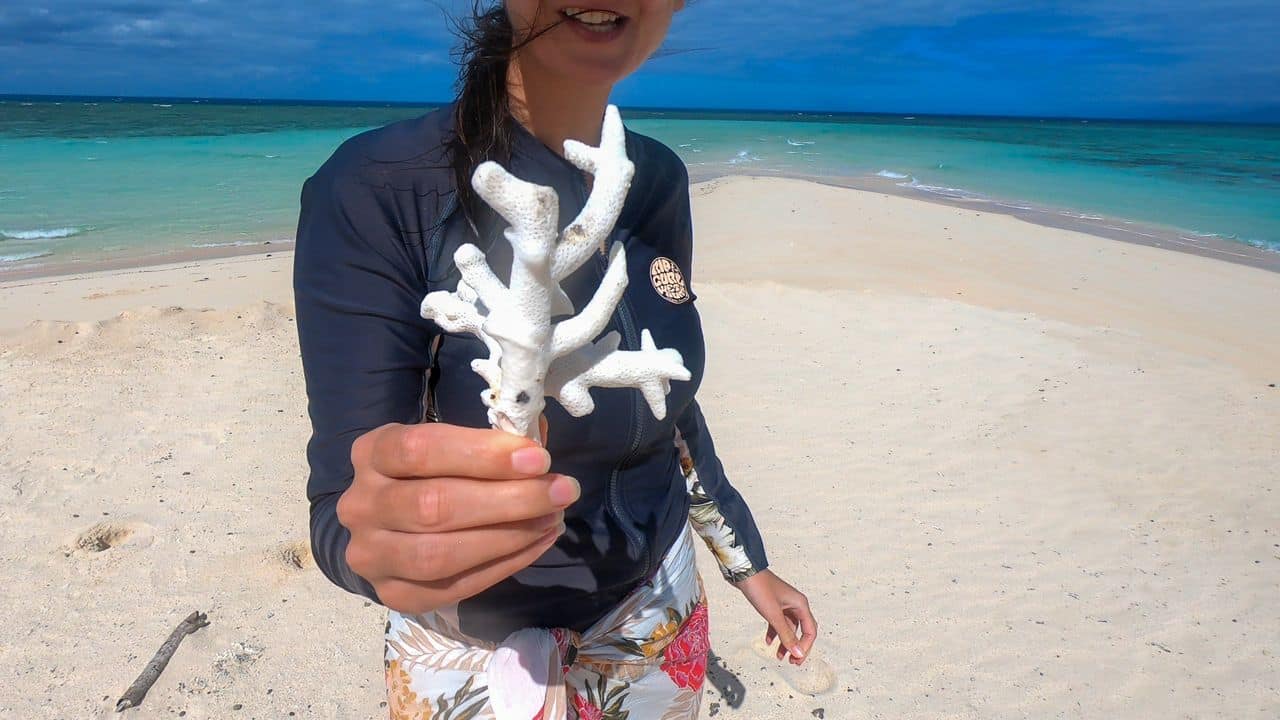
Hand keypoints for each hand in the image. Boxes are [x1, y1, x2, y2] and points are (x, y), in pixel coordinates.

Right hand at [337, 420, 578, 614]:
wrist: (389, 525)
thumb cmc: (432, 473)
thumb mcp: (449, 444)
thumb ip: (487, 444)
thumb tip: (536, 456)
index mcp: (372, 453)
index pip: (420, 450)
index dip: (482, 454)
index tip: (538, 459)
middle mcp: (361, 505)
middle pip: (433, 506)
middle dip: (508, 499)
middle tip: (560, 492)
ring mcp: (371, 555)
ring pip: (439, 554)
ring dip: (508, 537)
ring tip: (552, 519)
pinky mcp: (393, 595)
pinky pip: (453, 587)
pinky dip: (503, 566)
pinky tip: (537, 543)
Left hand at [735, 570, 816, 664]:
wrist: (743, 572)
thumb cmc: (759, 588)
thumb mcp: (773, 615)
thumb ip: (786, 635)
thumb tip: (798, 653)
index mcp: (800, 604)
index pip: (810, 631)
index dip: (805, 647)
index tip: (796, 660)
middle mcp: (795, 604)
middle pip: (801, 631)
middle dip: (797, 647)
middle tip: (792, 662)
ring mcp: (784, 604)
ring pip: (789, 628)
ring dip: (785, 642)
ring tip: (779, 657)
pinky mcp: (773, 604)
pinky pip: (778, 622)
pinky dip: (774, 633)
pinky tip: (767, 641)